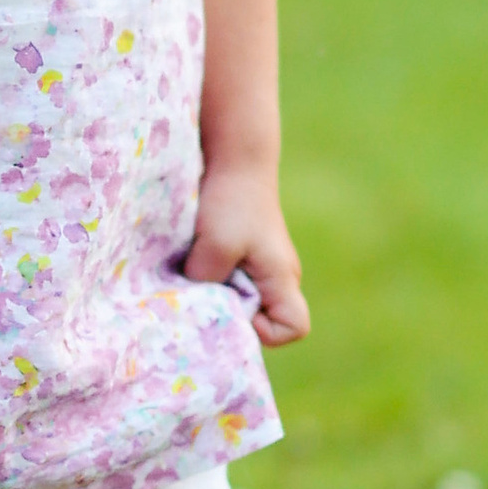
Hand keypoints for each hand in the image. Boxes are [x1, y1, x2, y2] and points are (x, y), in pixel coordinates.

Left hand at [185, 163, 308, 347]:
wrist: (234, 158)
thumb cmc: (232, 201)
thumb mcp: (215, 246)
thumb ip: (205, 283)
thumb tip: (192, 303)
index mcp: (283, 277)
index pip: (294, 327)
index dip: (266, 330)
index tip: (236, 305)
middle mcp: (279, 276)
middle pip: (264, 318)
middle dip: (231, 311)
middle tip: (206, 288)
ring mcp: (263, 264)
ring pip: (241, 298)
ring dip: (216, 290)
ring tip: (199, 267)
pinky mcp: (244, 252)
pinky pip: (229, 280)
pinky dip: (210, 274)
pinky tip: (196, 256)